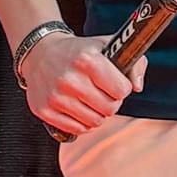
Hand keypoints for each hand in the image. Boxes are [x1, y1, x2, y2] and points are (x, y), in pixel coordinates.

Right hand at [22, 33, 146, 141]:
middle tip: (100, 91)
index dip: (121, 87)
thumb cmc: (77, 52)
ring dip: (95, 113)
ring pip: (95, 122)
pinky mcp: (45, 110)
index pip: (122, 90)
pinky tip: (76, 106)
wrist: (39, 53)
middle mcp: (70, 79)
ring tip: (87, 98)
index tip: (113, 82)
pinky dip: (81, 121)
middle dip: (110, 101)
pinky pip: (77, 130)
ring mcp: (55, 97)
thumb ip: (133, 62)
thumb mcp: (106, 46)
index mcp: (87, 60)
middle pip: (110, 109)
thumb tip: (137, 87)